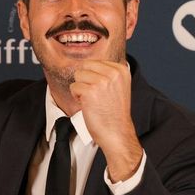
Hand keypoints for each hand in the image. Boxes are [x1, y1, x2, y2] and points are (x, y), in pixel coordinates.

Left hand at [70, 60, 143, 178]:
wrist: (117, 132)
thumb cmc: (114, 112)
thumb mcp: (118, 86)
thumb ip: (106, 72)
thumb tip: (86, 63)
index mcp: (121, 69)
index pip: (94, 62)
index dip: (93, 77)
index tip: (103, 91)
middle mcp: (113, 73)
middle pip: (85, 66)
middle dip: (85, 80)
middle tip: (95, 96)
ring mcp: (102, 81)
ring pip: (78, 76)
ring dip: (80, 89)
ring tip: (92, 101)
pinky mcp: (90, 91)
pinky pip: (73, 87)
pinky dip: (77, 97)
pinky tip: (88, 105)